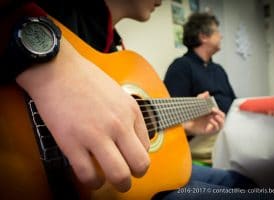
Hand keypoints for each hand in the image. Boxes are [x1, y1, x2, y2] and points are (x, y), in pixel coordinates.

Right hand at [16, 38, 149, 191]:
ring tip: (109, 181)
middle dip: (135, 176)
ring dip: (118, 184)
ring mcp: (96, 135)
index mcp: (130, 112)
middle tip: (126, 177)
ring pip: (118, 175)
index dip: (137, 157)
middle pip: (140, 165)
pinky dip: (92, 181)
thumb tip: (132, 140)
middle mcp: (118, 125)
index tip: (129, 158)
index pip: (146, 147)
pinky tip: (91, 177)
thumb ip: (129, 116)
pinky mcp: (72, 143)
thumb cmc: (86, 80)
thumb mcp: (119, 93)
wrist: (57, 70)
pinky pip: (88, 174)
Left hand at [183, 92, 224, 134]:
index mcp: (211, 113)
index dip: (217, 108)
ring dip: (220, 119)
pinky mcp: (209, 131)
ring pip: (222, 123)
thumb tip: (207, 92)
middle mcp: (212, 119)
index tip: (212, 106)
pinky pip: (217, 128)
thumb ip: (201, 98)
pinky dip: (215, 124)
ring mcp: (211, 125)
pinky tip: (211, 120)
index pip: (218, 111)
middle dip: (220, 113)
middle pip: (222, 116)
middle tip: (213, 110)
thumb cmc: (191, 115)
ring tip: (215, 115)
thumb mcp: (196, 104)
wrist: (185, 123)